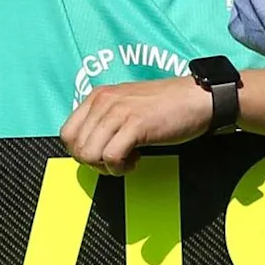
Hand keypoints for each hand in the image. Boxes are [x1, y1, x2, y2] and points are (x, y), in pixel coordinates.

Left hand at [60, 77, 211, 174]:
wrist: (197, 98)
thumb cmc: (166, 106)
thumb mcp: (126, 106)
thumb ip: (105, 120)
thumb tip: (89, 147)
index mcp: (98, 96)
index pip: (67, 133)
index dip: (81, 152)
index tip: (102, 155)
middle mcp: (103, 101)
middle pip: (76, 147)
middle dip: (93, 163)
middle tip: (116, 160)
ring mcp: (118, 112)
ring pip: (90, 154)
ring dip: (107, 166)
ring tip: (128, 159)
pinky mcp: (135, 125)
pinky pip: (111, 157)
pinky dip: (121, 167)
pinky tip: (137, 159)